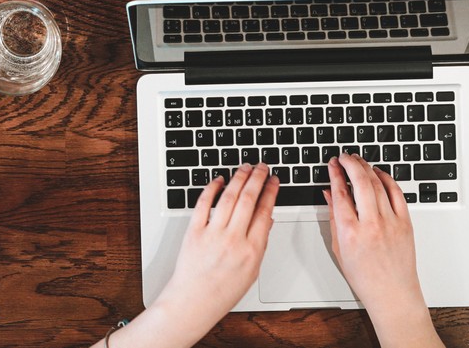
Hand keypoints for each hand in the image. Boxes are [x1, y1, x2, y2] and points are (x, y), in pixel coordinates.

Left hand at [142, 163, 278, 339]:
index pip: (265, 212)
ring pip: (229, 197)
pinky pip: (203, 204)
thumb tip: (267, 220)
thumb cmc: (222, 291)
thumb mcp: (252, 271)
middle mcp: (233, 240)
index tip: (274, 181)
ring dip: (239, 178)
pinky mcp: (194, 232)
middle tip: (262, 167)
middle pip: (248, 199)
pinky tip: (218, 180)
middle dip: (258, 179)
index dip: (271, 192)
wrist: (194, 302)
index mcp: (252, 251)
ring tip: (245, 168)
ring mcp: (213, 235)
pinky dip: (211, 189)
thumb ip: (260, 243)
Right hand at [323, 155, 425, 315]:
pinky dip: (387, 179)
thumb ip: (334, 218)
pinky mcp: (405, 222)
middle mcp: (371, 225)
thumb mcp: (339, 249)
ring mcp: (390, 222)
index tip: (332, 164)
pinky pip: (396, 192)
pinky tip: (378, 173)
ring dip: (366, 167)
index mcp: (350, 233)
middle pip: (360, 181)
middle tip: (344, 156)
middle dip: (350, 163)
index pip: (340, 193)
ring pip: (378, 183)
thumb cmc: (365, 277)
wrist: (392, 293)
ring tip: (358, 161)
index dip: (335, 173)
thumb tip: (329, 195)